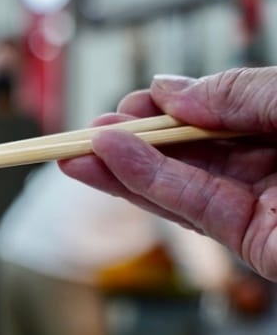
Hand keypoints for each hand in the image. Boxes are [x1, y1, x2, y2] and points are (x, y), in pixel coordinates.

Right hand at [59, 67, 276, 280]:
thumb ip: (238, 92)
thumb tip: (169, 91)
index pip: (216, 114)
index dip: (171, 106)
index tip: (138, 98)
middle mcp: (273, 164)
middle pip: (187, 152)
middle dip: (134, 139)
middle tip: (89, 129)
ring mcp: (260, 205)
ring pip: (177, 183)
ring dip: (121, 167)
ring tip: (76, 151)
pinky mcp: (251, 243)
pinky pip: (191, 207)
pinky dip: (145, 183)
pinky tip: (109, 162)